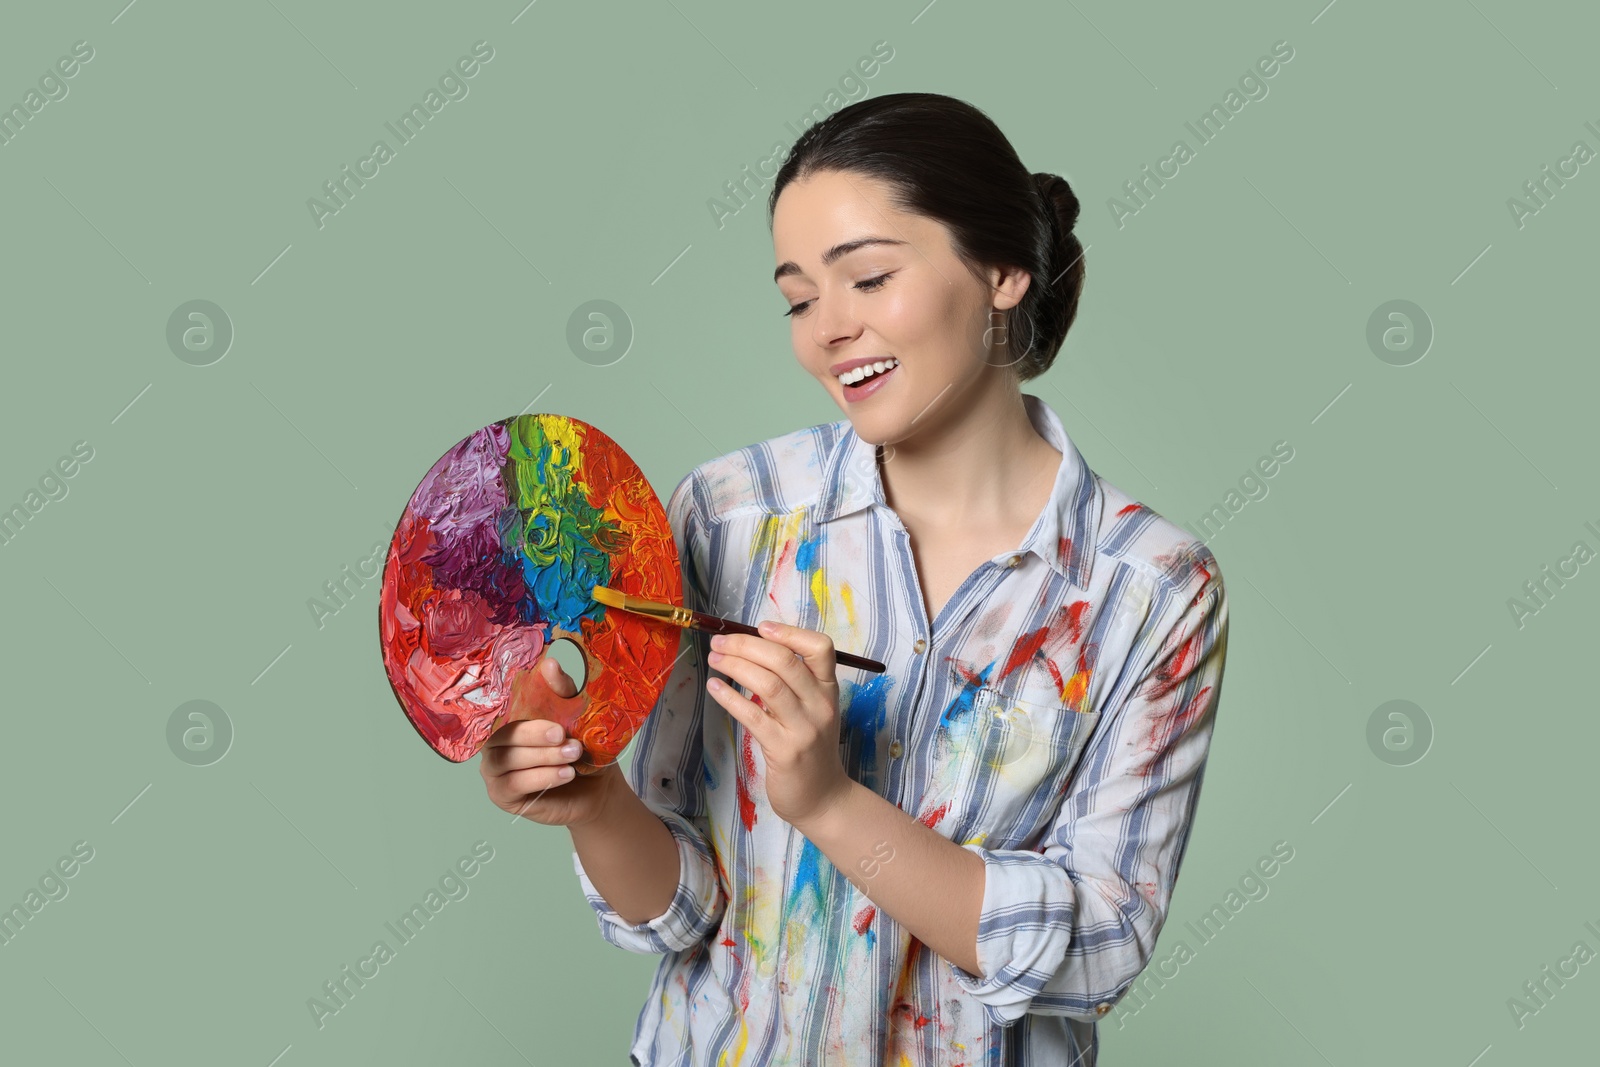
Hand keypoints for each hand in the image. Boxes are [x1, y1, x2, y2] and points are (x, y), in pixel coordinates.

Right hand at [479, 655, 621, 826]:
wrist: (596, 787)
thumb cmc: (580, 747)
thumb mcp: (576, 715)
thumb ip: (562, 691)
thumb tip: (550, 664)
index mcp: (507, 718)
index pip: (498, 706)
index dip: (513, 700)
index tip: (539, 702)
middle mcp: (494, 742)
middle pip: (500, 734)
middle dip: (533, 733)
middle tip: (563, 733)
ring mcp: (494, 770)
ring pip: (507, 760)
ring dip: (542, 756)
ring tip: (573, 754)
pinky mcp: (502, 795)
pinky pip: (513, 784)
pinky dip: (541, 777)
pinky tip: (566, 774)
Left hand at [703, 620, 853, 828]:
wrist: (823, 799)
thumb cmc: (811, 750)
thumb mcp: (812, 712)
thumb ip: (793, 685)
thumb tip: (754, 650)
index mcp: (828, 690)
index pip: (820, 648)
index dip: (789, 632)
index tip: (760, 627)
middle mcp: (820, 706)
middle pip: (786, 661)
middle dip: (747, 646)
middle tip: (719, 642)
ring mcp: (804, 729)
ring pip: (769, 684)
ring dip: (736, 666)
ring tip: (714, 659)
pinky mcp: (785, 751)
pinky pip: (754, 716)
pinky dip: (730, 697)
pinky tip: (714, 687)